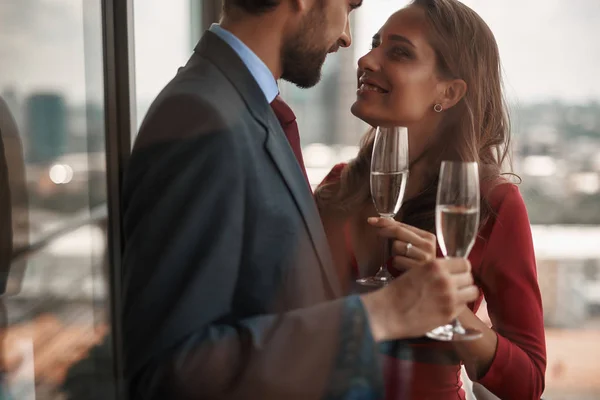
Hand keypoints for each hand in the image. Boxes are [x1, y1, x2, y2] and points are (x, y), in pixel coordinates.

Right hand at [360, 257, 477, 341]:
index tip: (456, 273)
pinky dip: (458, 306)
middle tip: (454, 286)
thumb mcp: (416, 272)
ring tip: (454, 296)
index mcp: (435, 266)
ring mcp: (449, 298)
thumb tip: (450, 273)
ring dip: (465, 293)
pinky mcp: (449, 314)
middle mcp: (445, 280)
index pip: (464, 263)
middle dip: (463, 281)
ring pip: (472, 292)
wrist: (387, 312)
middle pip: (469, 277)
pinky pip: (464, 306)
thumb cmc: (397, 292)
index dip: (461, 269)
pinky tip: (446, 307)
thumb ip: (436, 271)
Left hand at [367, 217, 435, 271]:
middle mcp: (428, 245)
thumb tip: (383, 223)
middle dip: (385, 231)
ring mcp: (424, 256)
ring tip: (400, 259)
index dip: (385, 221)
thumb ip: (403, 234)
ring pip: (396, 245)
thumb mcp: (414, 246)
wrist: (429, 281)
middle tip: (378, 234)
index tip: (372, 220)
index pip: (402, 225)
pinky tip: (401, 268)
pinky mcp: (417, 268)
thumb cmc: (417, 263)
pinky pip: (397, 260)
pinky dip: (395, 264)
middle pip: (398, 232)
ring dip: (393, 253)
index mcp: (428, 237)